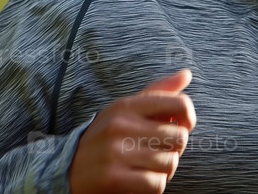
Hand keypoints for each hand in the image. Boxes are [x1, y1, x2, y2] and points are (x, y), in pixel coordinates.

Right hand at [68, 69, 195, 193]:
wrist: (68, 167)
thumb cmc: (107, 137)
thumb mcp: (127, 110)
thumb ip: (157, 92)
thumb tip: (187, 74)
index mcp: (126, 105)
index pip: (178, 103)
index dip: (188, 118)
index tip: (180, 126)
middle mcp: (121, 125)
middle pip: (179, 137)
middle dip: (174, 149)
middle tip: (160, 151)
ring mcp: (116, 151)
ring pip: (170, 162)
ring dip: (164, 170)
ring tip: (148, 166)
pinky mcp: (114, 177)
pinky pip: (156, 183)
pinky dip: (154, 185)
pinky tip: (142, 179)